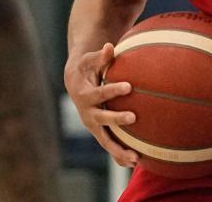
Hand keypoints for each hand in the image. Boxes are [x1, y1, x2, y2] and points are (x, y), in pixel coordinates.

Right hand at [63, 43, 138, 167]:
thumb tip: (110, 46)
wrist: (75, 82)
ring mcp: (93, 124)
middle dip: (116, 119)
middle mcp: (87, 112)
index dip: (113, 90)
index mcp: (86, 94)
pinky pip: (109, 145)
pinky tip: (134, 163)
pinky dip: (118, 155)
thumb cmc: (88, 67)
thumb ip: (102, 56)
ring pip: (105, 140)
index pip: (100, 92)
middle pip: (102, 118)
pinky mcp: (99, 131)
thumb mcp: (92, 60)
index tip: (128, 86)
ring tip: (135, 158)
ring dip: (118, 149)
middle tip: (134, 117)